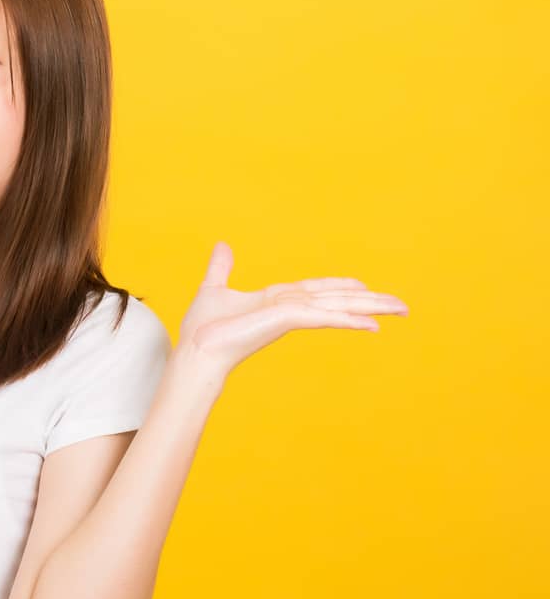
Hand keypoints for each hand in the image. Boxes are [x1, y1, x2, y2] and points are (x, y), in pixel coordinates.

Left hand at [176, 241, 409, 375]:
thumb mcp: (214, 289)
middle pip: (336, 298)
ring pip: (337, 306)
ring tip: (402, 309)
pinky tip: (373, 324)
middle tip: (402, 305)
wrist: (195, 352)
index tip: (363, 285)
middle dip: (369, 300)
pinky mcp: (285, 321)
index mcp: (276, 300)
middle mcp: (288, 307)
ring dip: (370, 306)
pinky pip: (322, 316)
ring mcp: (289, 315)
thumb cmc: (202, 330)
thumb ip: (221, 269)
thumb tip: (222, 245)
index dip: (340, 286)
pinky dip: (347, 318)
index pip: (316, 290)